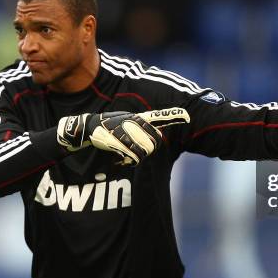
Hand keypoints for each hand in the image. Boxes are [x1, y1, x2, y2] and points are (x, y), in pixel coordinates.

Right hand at [58, 108, 189, 164]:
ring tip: (127, 153)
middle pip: (154, 143)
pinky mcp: (117, 140)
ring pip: (144, 151)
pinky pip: (131, 156)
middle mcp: (134, 122)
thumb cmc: (112, 126)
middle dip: (147, 151)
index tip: (188, 116)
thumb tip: (161, 129)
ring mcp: (125, 131)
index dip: (174, 116)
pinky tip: (121, 157)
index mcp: (139, 118)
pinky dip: (127, 160)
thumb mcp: (129, 120)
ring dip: (136, 157)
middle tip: (135, 150)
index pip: (159, 117)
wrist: (88, 127)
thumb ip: (146, 123)